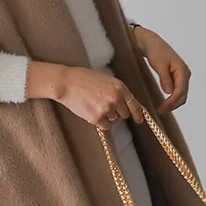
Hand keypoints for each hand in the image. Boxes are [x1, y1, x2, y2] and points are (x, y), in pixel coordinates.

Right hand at [26, 61, 143, 129]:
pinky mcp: (96, 118)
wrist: (66, 82)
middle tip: (105, 107)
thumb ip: (117, 91)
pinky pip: (106, 126)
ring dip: (107, 116)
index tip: (139, 120)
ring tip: (94, 105)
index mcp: (120, 87)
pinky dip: (101, 123)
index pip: (134, 104)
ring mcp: (106, 108)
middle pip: (124, 114)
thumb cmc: (83, 79)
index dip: (138, 114)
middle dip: (117, 113)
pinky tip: (92, 113)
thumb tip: (125, 104)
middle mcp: (116, 98)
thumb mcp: (106, 80)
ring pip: (114, 120)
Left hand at [132, 26, 189, 114]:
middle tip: (161, 111)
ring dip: (173, 103)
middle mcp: (185, 73)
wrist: (153, 43)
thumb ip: (164, 78)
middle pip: (183, 95)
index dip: (172, 102)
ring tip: (162, 109)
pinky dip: (172, 98)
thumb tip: (168, 92)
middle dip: (173, 105)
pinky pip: (178, 91)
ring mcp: (182, 76)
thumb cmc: (156, 51)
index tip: (162, 109)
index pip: (180, 91)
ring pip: (181, 94)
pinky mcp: (178, 77)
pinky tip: (164, 102)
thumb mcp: (159, 64)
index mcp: (182, 70)